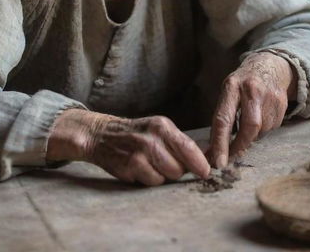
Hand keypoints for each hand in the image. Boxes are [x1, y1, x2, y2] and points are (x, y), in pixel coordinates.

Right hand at [47, 109, 209, 185]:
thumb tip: (206, 159)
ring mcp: (140, 153)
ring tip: (151, 164)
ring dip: (162, 177)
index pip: (189, 148)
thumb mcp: (159, 129)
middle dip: (177, 171)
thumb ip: (179, 143)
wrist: (102, 134)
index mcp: (163, 126)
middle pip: (180, 169)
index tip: (206, 172)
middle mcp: (152, 138)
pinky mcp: (130, 167)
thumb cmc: (137, 134)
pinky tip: (140, 169)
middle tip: (166, 163)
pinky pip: (151, 182)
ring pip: (166, 178)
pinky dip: (148, 179)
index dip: (201, 164)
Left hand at [207, 52, 296, 168]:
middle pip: (248, 127)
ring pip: (261, 130)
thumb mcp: (228, 92)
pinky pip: (272, 127)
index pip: (223, 119)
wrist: (270, 66)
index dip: (220, 143)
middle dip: (240, 146)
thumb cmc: (242, 84)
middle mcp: (251, 90)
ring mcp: (269, 96)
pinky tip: (263, 115)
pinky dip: (265, 128)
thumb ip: (222, 116)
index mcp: (232, 87)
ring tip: (250, 122)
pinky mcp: (282, 102)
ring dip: (253, 135)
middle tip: (232, 157)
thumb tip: (211, 150)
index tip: (218, 162)